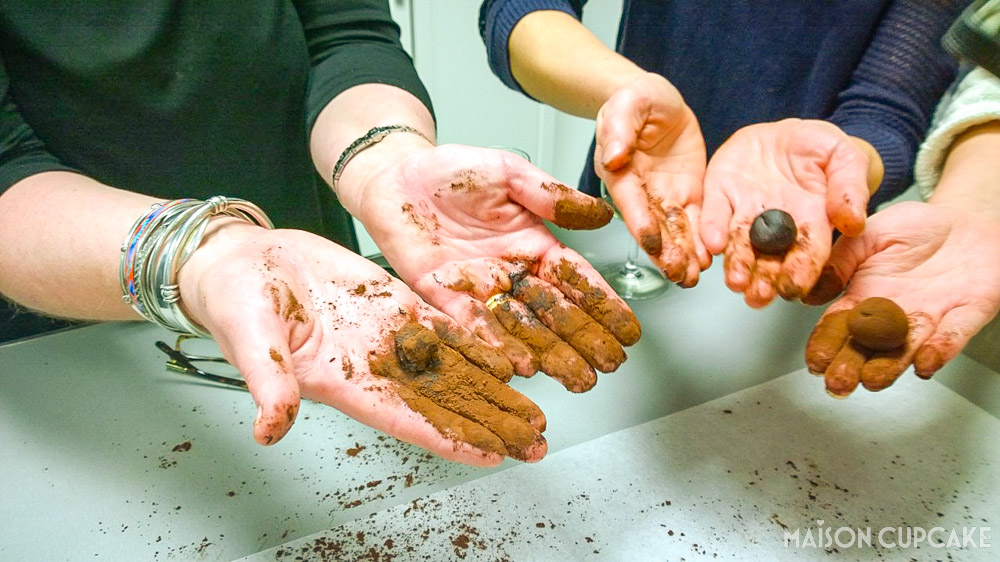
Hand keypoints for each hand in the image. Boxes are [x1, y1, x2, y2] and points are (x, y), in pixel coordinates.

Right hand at [177, 222, 545, 465]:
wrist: (243, 263)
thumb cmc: (236, 304)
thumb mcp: (250, 342)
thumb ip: (269, 384)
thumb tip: (270, 428)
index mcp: (345, 382)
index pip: (409, 420)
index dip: (451, 438)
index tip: (491, 455)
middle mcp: (376, 366)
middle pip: (444, 402)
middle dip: (489, 422)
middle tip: (533, 440)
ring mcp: (389, 336)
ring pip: (454, 368)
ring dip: (494, 390)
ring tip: (533, 409)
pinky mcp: (395, 304)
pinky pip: (444, 327)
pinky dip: (477, 342)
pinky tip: (507, 356)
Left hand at [351, 143, 641, 392]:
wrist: (393, 178)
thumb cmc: (450, 170)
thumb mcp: (507, 172)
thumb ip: (550, 195)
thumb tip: (602, 214)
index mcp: (533, 244)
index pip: (577, 280)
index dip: (604, 305)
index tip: (628, 330)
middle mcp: (511, 274)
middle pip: (556, 314)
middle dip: (586, 341)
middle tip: (610, 366)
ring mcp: (480, 292)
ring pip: (523, 330)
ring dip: (552, 355)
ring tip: (579, 378)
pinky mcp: (445, 302)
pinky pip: (474, 330)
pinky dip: (497, 349)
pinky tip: (520, 367)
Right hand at [595, 72, 709, 286]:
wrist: (659, 102)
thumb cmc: (636, 100)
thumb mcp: (629, 104)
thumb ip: (620, 129)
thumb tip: (614, 156)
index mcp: (621, 172)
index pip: (631, 202)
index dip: (640, 222)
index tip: (650, 241)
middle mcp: (641, 191)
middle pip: (652, 226)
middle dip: (664, 252)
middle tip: (677, 273)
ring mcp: (665, 196)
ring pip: (674, 231)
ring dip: (683, 255)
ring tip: (693, 277)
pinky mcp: (688, 195)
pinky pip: (695, 220)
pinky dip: (701, 241)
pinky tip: (708, 259)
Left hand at [701, 119, 876, 306]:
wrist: (782, 134)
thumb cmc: (818, 149)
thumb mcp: (845, 158)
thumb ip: (850, 188)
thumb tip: (853, 222)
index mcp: (811, 220)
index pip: (807, 253)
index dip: (801, 272)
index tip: (794, 288)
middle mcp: (775, 224)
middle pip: (770, 258)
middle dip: (764, 280)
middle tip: (758, 296)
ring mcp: (745, 211)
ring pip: (739, 243)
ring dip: (737, 264)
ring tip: (736, 282)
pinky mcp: (720, 194)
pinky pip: (714, 212)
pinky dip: (712, 228)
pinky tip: (713, 242)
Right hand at [804, 201, 999, 395]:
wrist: (967, 220)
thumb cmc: (916, 226)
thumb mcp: (866, 233)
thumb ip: (839, 260)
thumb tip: (808, 293)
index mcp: (865, 296)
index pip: (839, 327)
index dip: (825, 346)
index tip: (815, 362)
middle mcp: (894, 314)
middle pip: (868, 347)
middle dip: (851, 367)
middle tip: (838, 382)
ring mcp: (930, 317)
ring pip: (906, 348)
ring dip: (889, 367)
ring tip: (872, 379)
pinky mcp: (967, 313)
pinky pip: (954, 335)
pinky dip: (941, 350)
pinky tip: (925, 362)